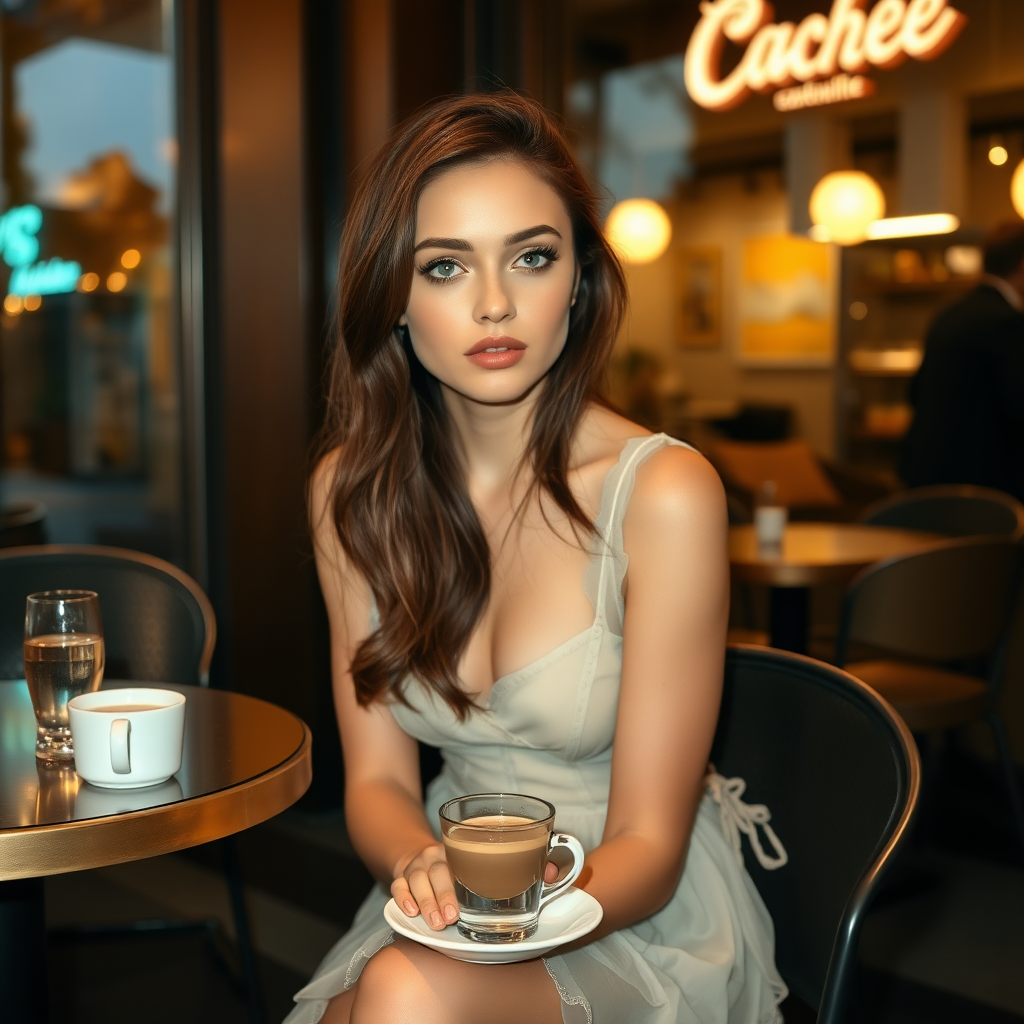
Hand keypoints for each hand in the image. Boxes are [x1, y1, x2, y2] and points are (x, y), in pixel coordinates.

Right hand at [392, 844, 560, 930]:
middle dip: (444, 894)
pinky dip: (403, 896)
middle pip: (439, 869)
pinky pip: (399, 883)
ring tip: (436, 923)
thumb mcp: (495, 859)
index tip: (477, 887)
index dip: (471, 868)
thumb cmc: (471, 863)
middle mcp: (440, 853)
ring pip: (418, 878)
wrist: (426, 855)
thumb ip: (526, 865)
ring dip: (426, 900)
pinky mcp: (403, 875)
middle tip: (452, 918)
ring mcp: (420, 864)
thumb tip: (553, 872)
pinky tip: (410, 912)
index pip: (466, 851)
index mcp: (464, 846)